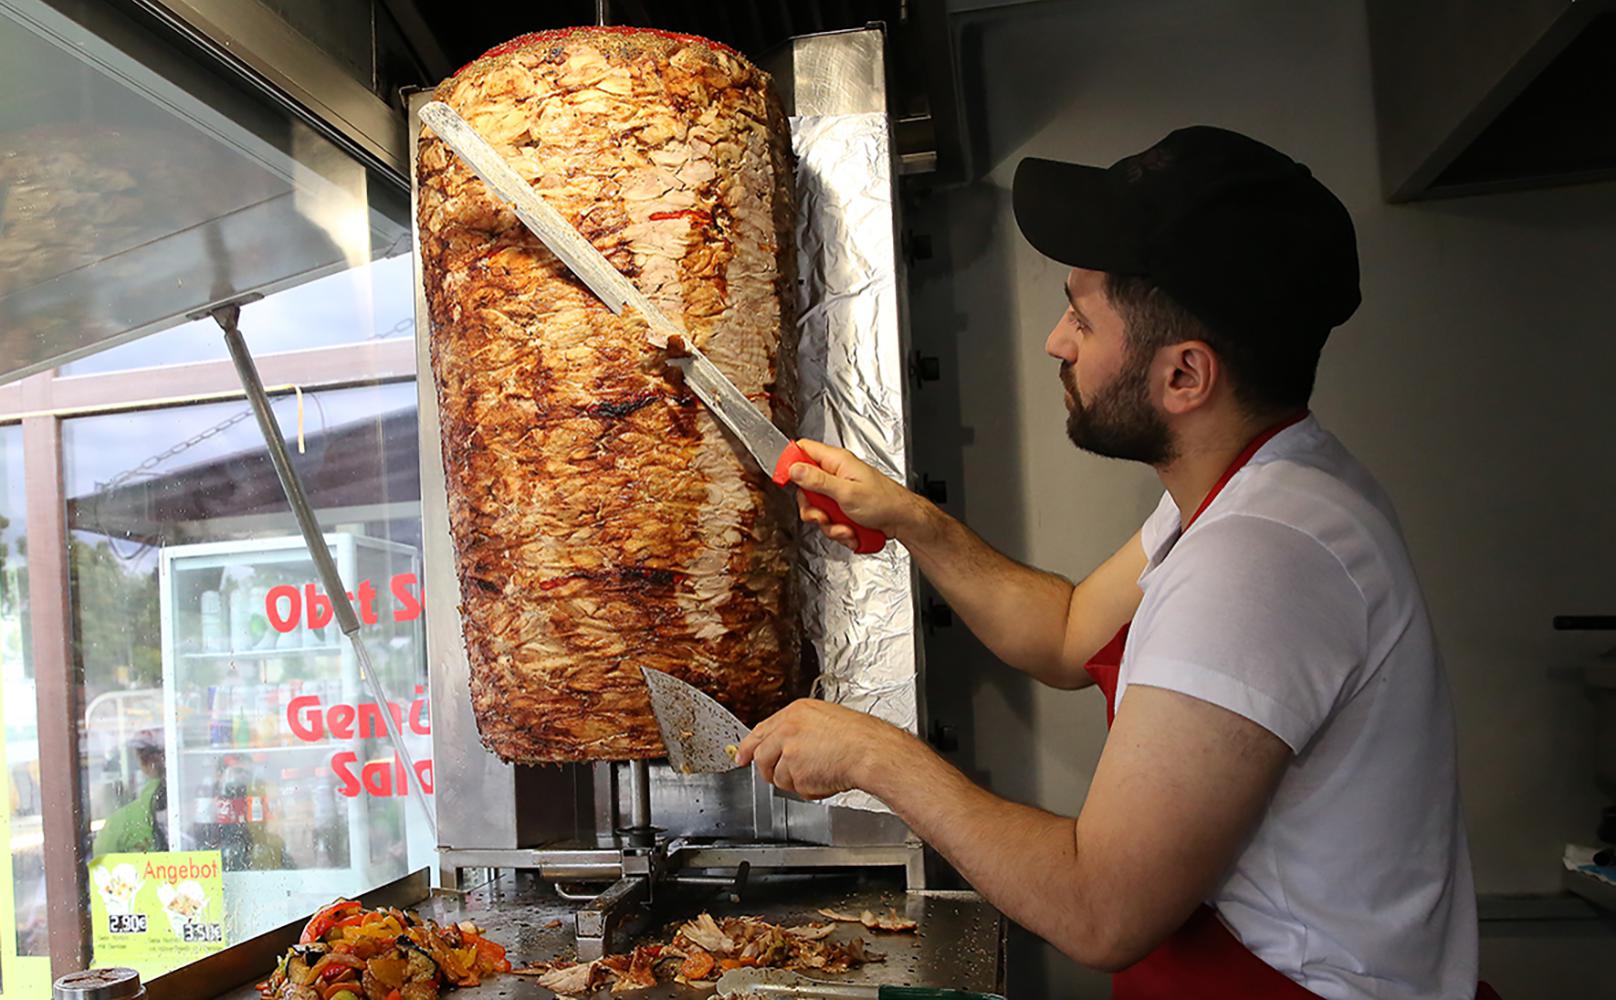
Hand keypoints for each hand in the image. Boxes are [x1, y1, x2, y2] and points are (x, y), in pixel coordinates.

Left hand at [736, 699, 909, 799]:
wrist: (870, 750)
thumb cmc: (858, 736)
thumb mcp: (824, 718)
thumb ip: (798, 729)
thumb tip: (782, 745)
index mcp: (794, 713)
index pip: (760, 731)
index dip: (748, 747)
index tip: (742, 757)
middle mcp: (786, 730)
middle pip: (762, 757)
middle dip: (771, 770)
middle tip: (791, 773)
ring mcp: (789, 753)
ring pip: (777, 777)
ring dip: (796, 780)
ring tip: (820, 771)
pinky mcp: (796, 774)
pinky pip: (796, 790)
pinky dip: (811, 789)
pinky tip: (826, 778)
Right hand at [786, 439, 931, 550]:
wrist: (903, 522)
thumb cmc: (884, 502)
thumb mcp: (846, 492)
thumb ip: (818, 481)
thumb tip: (794, 468)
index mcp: (836, 461)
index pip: (802, 450)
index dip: (790, 464)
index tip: (786, 482)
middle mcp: (836, 474)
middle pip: (805, 487)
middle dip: (813, 509)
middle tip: (823, 516)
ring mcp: (840, 493)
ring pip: (817, 509)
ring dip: (829, 525)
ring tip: (846, 528)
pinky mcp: (844, 509)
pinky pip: (830, 521)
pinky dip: (839, 531)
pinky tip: (852, 532)